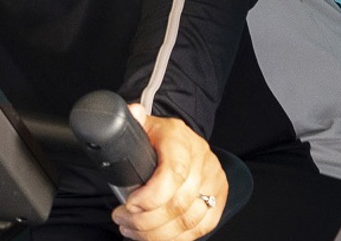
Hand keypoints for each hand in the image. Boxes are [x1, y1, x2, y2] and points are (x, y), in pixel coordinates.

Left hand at [112, 104, 227, 240]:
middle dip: (144, 219)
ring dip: (155, 233)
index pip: (175, 173)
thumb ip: (133, 120)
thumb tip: (130, 113)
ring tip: (131, 229)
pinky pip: (198, 229)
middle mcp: (202, 162)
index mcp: (181, 141)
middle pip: (178, 203)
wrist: (182, 141)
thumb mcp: (144, 124)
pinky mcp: (218, 203)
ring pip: (188, 221)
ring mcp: (213, 184)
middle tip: (122, 219)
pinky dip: (173, 238)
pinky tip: (152, 236)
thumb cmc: (160, 137)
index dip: (151, 195)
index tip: (129, 204)